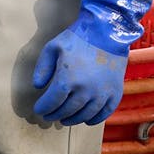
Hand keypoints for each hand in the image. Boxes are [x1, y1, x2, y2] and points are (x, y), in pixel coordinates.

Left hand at [32, 0, 147, 124]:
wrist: (107, 33)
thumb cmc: (77, 39)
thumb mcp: (53, 48)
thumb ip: (42, 68)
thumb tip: (37, 86)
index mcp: (67, 79)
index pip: (52, 102)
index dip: (44, 108)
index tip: (39, 110)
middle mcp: (85, 90)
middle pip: (67, 110)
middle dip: (55, 115)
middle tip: (49, 116)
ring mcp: (102, 93)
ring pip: (85, 114)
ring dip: (73, 120)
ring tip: (64, 120)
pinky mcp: (115, 93)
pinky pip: (104, 113)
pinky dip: (94, 119)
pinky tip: (86, 120)